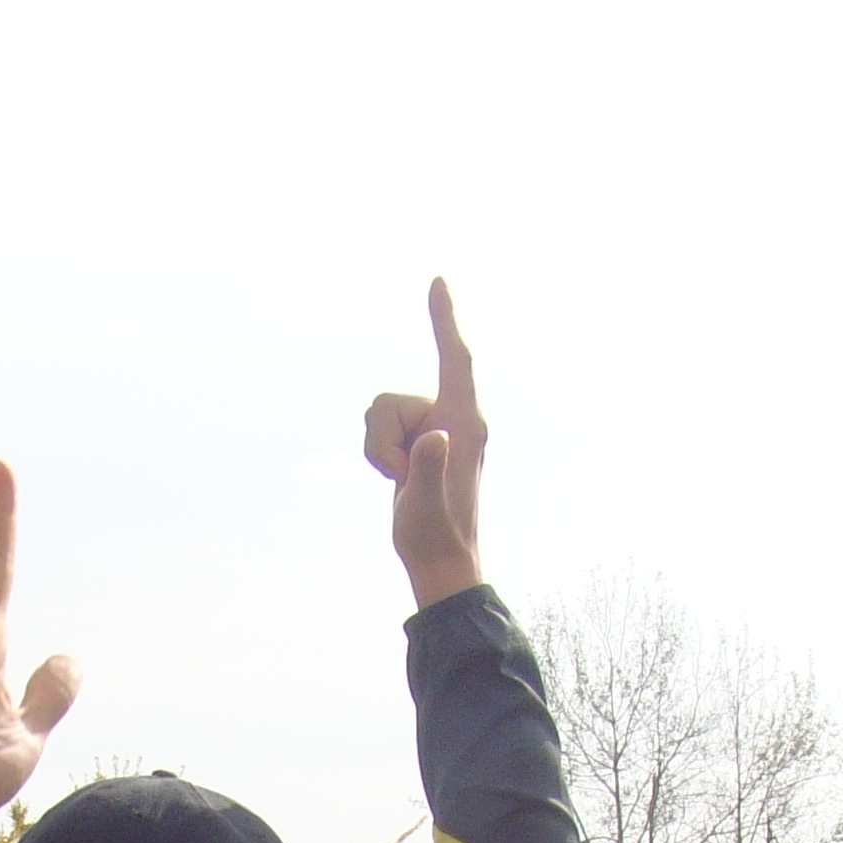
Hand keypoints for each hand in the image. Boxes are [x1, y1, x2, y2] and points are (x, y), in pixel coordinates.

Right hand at [362, 276, 486, 609]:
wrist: (437, 560)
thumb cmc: (437, 534)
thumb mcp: (428, 504)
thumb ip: (431, 468)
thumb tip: (435, 436)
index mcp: (465, 423)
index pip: (456, 359)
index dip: (444, 319)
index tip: (438, 281)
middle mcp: (453, 418)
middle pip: (392, 398)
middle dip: (381, 438)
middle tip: (402, 478)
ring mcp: (435, 429)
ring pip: (380, 413)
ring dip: (378, 450)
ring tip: (403, 482)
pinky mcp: (419, 441)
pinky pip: (379, 429)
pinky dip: (376, 454)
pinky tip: (400, 480)